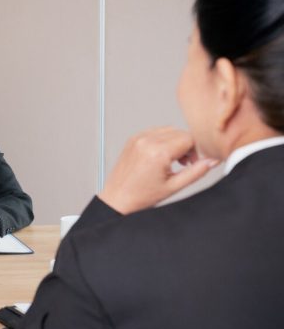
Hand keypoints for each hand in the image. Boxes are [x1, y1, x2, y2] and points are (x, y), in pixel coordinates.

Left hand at [98, 127, 218, 214]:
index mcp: (157, 152)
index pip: (189, 138)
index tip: (193, 163)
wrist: (117, 198)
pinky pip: (155, 132)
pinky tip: (161, 156)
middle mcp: (147, 141)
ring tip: (172, 161)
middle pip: (180, 132)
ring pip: (168, 130)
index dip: (196, 151)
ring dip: (175, 142)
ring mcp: (138, 138)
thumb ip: (196, 172)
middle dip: (187, 146)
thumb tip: (212, 161)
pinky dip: (162, 140)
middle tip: (184, 164)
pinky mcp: (133, 139)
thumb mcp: (173, 187)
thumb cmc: (140, 196)